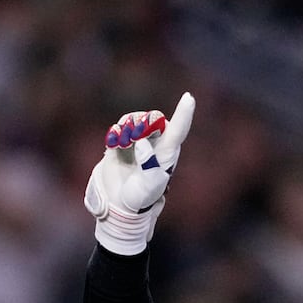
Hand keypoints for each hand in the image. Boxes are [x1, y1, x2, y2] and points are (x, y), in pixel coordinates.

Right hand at [84, 92, 194, 254]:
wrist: (119, 204)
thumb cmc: (139, 199)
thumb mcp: (148, 187)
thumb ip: (149, 166)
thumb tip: (143, 143)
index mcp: (168, 154)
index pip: (179, 130)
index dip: (184, 113)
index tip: (189, 97)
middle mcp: (156, 144)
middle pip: (154, 118)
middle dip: (143, 122)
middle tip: (133, 137)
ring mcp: (139, 142)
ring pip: (136, 119)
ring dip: (127, 127)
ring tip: (122, 144)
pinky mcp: (122, 142)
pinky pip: (120, 126)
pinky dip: (116, 133)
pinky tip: (113, 146)